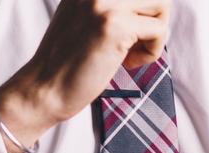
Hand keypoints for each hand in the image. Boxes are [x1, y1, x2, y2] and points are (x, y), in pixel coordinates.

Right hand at [0, 0, 171, 151]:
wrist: (46, 89)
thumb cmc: (69, 60)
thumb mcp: (85, 14)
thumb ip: (111, 2)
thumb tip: (155, 2)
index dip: (143, 8)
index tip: (129, 29)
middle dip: (155, 17)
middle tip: (133, 41)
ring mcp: (104, 1)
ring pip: (162, 4)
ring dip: (155, 32)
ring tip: (130, 51)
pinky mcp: (115, 24)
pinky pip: (160, 30)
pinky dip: (151, 52)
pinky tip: (127, 62)